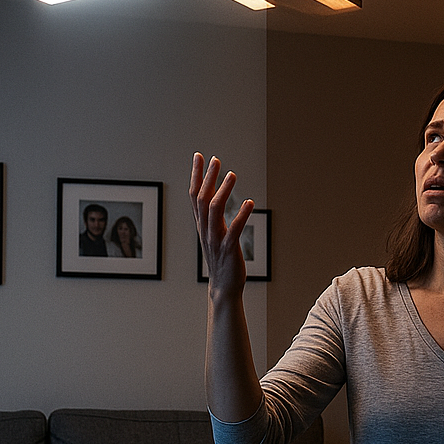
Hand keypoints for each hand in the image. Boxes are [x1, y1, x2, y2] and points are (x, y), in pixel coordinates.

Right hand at [189, 153, 253, 296]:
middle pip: (202, 199)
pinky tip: (249, 203)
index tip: (198, 156)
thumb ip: (212, 218)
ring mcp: (216, 240)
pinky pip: (234, 230)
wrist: (224, 288)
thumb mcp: (214, 235)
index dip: (196, 175)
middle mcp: (206, 230)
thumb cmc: (222, 260)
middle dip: (207, 178)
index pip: (195, 195)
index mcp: (202, 225)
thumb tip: (213, 200)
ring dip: (223, 191)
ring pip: (214, 211)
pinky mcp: (229, 250)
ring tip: (233, 175)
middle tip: (215, 159)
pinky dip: (241, 215)